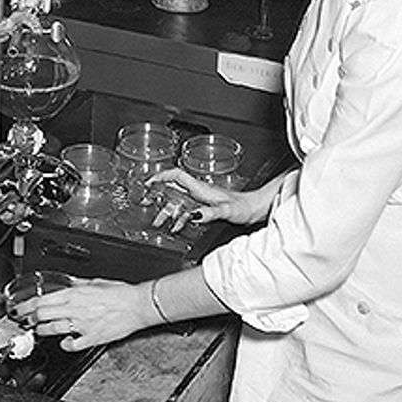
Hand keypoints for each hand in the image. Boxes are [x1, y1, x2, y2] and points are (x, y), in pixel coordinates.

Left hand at [12, 278, 149, 352]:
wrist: (137, 305)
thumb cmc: (121, 293)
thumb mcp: (96, 282)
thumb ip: (79, 284)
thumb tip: (70, 284)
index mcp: (75, 294)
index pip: (43, 300)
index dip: (28, 306)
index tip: (21, 309)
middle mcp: (75, 309)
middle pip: (43, 315)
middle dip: (31, 319)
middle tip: (26, 320)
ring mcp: (82, 325)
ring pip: (52, 330)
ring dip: (42, 331)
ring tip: (39, 331)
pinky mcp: (91, 338)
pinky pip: (72, 345)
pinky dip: (65, 344)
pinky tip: (64, 342)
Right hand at [147, 167, 272, 231]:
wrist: (256, 208)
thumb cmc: (245, 206)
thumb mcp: (227, 210)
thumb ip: (210, 213)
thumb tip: (193, 215)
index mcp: (202, 188)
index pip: (177, 176)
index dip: (161, 176)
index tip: (148, 182)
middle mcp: (200, 192)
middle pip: (173, 188)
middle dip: (157, 193)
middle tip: (144, 201)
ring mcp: (202, 199)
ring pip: (179, 201)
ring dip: (166, 209)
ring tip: (157, 220)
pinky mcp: (207, 207)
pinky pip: (187, 210)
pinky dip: (178, 217)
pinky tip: (176, 226)